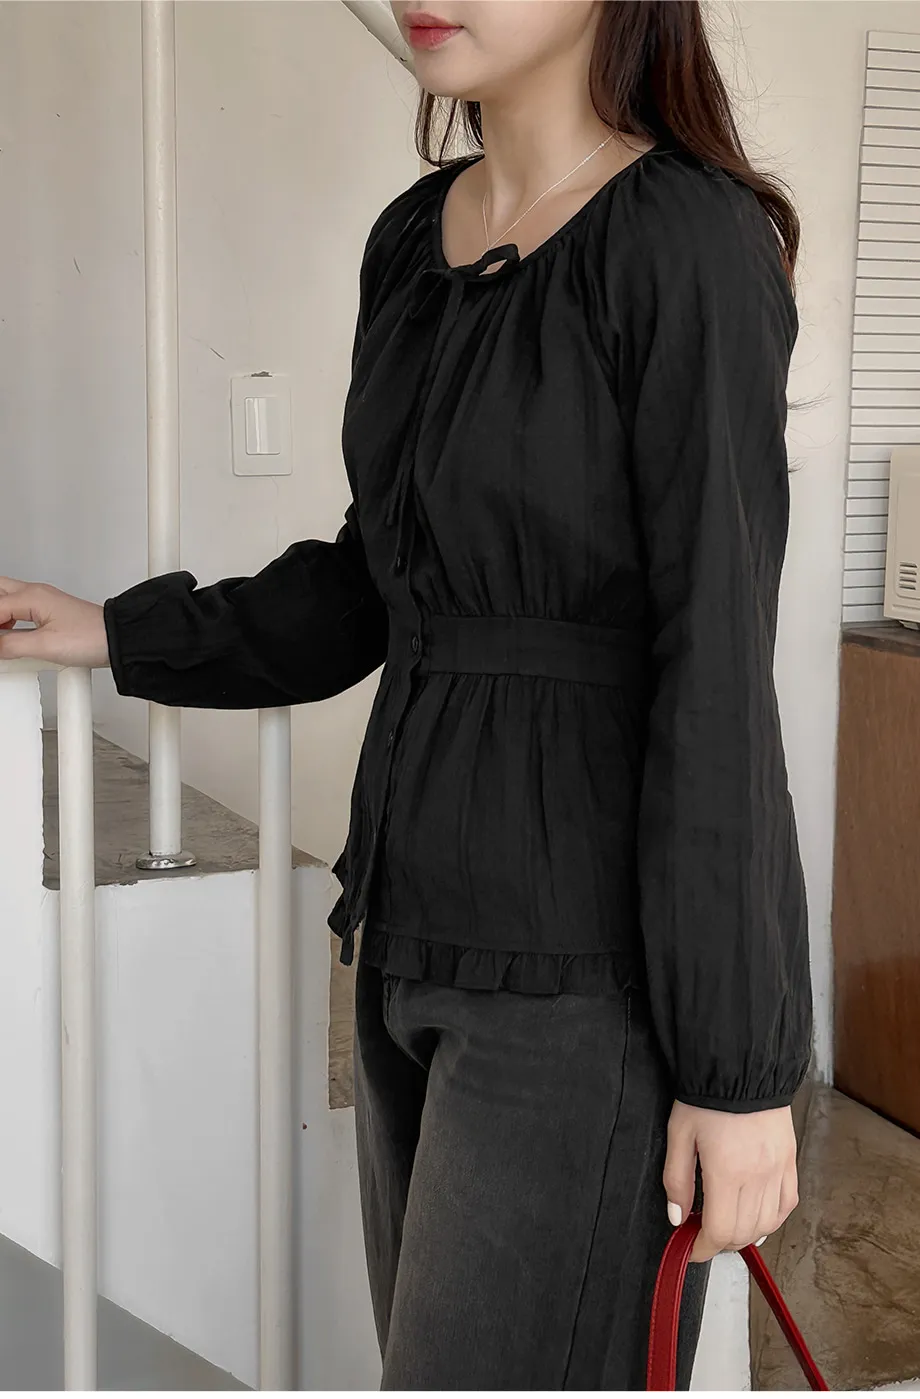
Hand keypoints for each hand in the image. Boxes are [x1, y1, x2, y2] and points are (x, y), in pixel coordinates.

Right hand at [0, 577, 109, 668]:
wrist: (118, 640)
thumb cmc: (91, 637)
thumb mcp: (45, 646)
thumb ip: (12, 646)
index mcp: (32, 597)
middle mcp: (36, 594)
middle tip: (0, 633)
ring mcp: (44, 602)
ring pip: (7, 599)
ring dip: (0, 616)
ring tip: (2, 639)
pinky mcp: (50, 613)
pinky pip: (20, 611)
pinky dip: (10, 622)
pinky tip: (11, 639)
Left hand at [664, 1101, 797, 1262]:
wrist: (742, 1066)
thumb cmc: (708, 1096)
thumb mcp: (680, 1134)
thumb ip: (676, 1179)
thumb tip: (677, 1217)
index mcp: (728, 1172)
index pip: (720, 1231)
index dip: (703, 1248)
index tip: (692, 1249)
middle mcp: (758, 1176)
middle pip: (743, 1233)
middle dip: (721, 1243)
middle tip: (703, 1236)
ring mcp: (778, 1170)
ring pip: (767, 1224)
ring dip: (745, 1234)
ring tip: (726, 1227)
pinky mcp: (790, 1160)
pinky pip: (787, 1204)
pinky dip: (772, 1219)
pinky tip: (757, 1218)